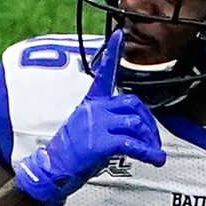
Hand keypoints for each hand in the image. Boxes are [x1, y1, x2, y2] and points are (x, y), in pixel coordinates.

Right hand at [12, 32, 165, 205]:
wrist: (50, 171)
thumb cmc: (70, 154)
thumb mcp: (87, 129)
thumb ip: (108, 122)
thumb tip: (134, 128)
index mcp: (90, 104)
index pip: (103, 75)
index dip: (112, 54)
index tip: (119, 34)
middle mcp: (94, 110)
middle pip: (133, 104)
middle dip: (148, 123)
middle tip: (152, 140)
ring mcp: (96, 125)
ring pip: (135, 123)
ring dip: (149, 140)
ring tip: (153, 153)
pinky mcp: (100, 143)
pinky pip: (132, 144)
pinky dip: (148, 153)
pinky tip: (155, 160)